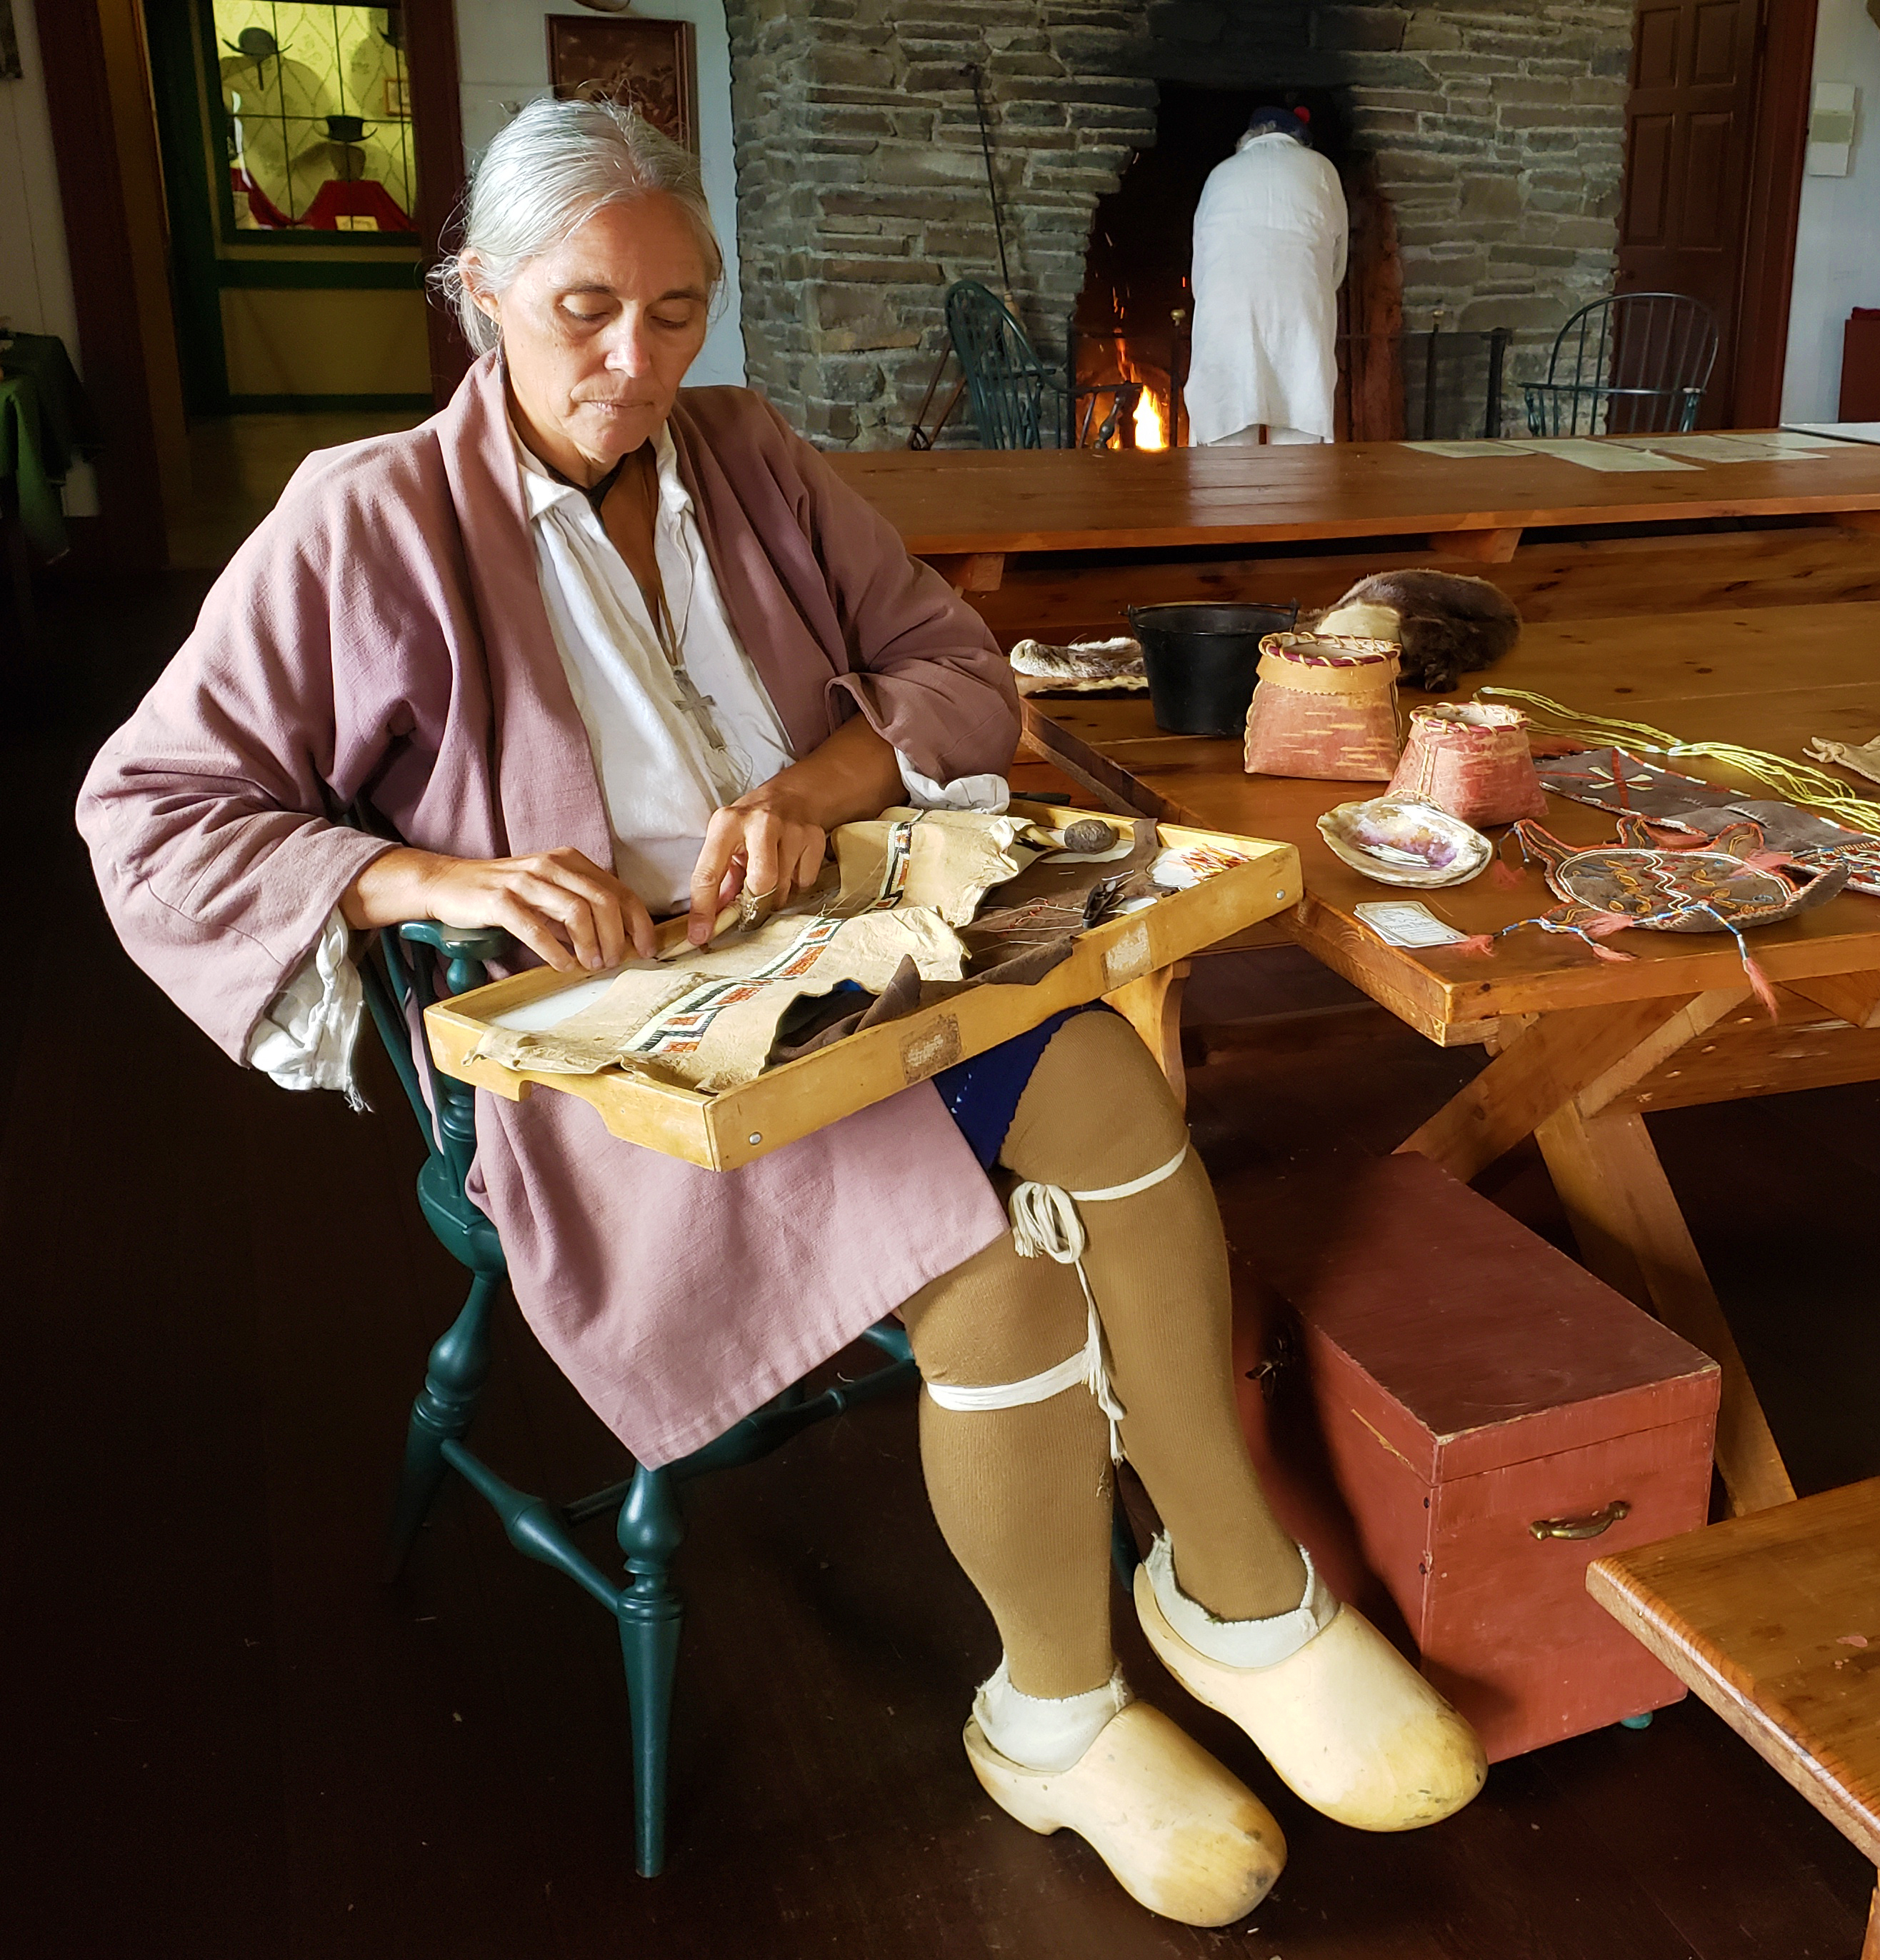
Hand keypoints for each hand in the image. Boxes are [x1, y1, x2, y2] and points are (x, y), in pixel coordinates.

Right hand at [341, 846, 655, 972]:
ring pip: (576, 911)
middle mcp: (551, 865)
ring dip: (590, 945)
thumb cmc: (505, 894)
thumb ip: (582, 908)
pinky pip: (536, 927)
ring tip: (591, 966)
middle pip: (603, 901)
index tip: (647, 950)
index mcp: (570, 861)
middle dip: (616, 937)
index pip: (619, 890)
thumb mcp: (549, 892)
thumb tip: (620, 941)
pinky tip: (563, 967)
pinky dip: (555, 951)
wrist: (448, 884)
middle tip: (613, 963)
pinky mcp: (500, 900)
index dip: (639, 923)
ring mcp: (525, 881)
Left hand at [686, 790, 827, 945]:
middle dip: (754, 902)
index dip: (703, 909)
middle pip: (759, 884)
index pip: (708, 873)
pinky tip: (790, 867)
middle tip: (751, 903)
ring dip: (775, 895)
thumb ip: (718, 880)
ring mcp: (791, 829)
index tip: (699, 935)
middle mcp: (759, 822)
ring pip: (784, 887)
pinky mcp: (814, 837)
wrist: (792, 795)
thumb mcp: (726, 841)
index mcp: (726, 824)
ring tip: (771, 878)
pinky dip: (796, 884)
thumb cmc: (750, 824)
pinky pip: (805, 881)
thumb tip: (709, 922)